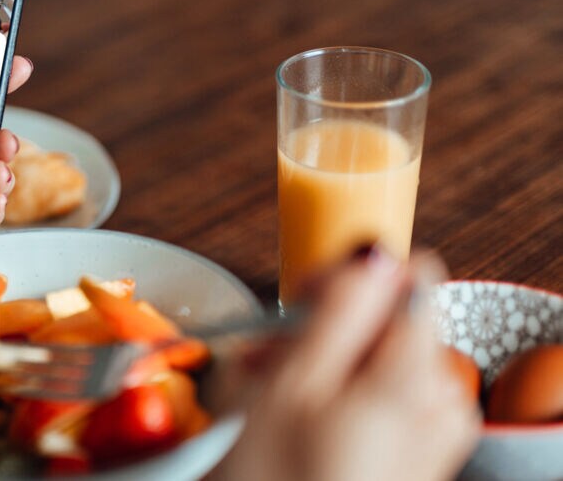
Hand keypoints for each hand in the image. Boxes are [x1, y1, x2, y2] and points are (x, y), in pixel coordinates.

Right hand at [209, 249, 479, 480]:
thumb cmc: (277, 480)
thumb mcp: (290, 384)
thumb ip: (340, 310)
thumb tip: (373, 251)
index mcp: (414, 374)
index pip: (409, 275)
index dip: (350, 279)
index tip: (303, 305)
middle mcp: (441, 401)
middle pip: (393, 320)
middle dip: (327, 328)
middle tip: (268, 361)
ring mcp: (434, 434)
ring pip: (382, 359)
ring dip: (326, 363)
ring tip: (272, 397)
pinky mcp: (420, 456)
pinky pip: (387, 399)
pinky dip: (341, 398)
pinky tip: (297, 422)